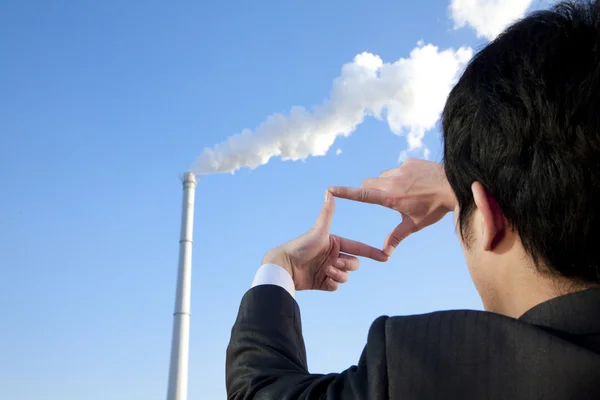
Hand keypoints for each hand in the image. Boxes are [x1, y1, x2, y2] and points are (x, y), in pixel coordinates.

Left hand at [263, 191, 387, 291]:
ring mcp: (328, 270)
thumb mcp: (318, 230)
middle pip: (354, 264)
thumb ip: (327, 213)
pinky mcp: (322, 283)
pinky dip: (333, 282)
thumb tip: (329, 191)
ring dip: (339, 274)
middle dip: (347, 264)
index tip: (385, 256)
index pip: (358, 247)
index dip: (372, 252)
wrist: (285, 267)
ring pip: (346, 276)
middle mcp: (332, 256)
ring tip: (327, 270)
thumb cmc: (300, 246)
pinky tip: (324, 279)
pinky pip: (336, 285)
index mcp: (334, 243)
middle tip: (334, 263)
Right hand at [329, 158, 456, 255]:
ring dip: (387, 183)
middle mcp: (392, 181)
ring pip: (383, 175)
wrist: (455, 186)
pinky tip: (417, 182)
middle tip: (385, 199)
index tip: (330, 189)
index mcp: (390, 198)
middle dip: (370, 190)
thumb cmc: (435, 208)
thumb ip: (397, 237)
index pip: (362, 194)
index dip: (345, 192)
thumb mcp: (415, 224)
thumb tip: (384, 254)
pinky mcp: (409, 162)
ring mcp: (401, 169)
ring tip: (407, 192)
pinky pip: (398, 168)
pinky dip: (401, 176)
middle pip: (368, 183)